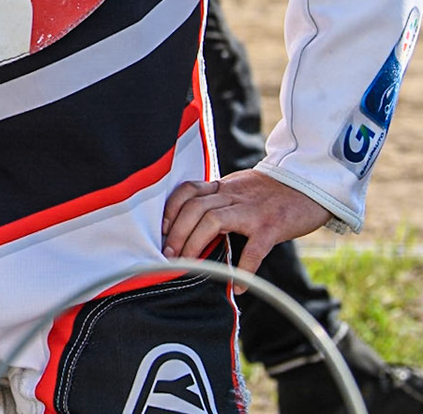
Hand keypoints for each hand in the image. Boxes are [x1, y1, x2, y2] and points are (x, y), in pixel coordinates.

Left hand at [161, 169, 332, 280]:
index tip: (161, 229)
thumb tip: (192, 219)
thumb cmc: (271, 191)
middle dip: (177, 233)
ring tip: (188, 267)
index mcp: (223, 186)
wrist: (309, 185)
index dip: (171, 209)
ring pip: (213, 222)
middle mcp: (233, 195)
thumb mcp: (239, 187)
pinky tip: (237, 286)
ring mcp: (252, 211)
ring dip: (195, 245)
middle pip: (195, 208)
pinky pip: (254, 249)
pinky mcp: (272, 227)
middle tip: (169, 256)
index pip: (188, 191)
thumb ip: (218, 198)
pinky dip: (243, 269)